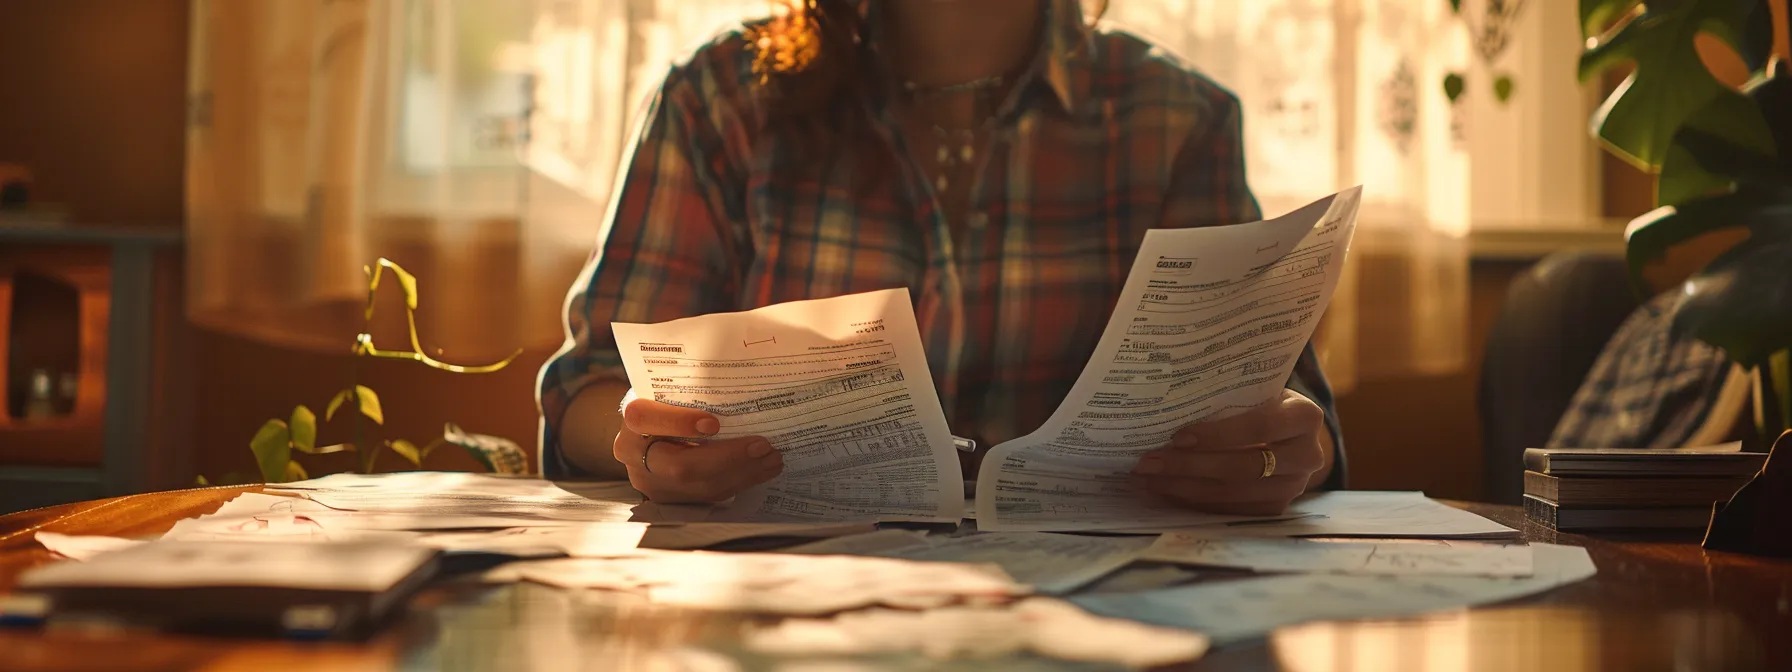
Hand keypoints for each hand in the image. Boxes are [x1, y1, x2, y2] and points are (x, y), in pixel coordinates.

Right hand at [613, 396, 781, 502]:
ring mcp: (650, 482)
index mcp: (633, 418)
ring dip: (741, 474)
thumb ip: (693, 389)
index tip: (714, 423)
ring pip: (698, 486)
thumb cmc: (666, 401)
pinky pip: (707, 494)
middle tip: (763, 446)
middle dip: (728, 459)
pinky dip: (737, 482)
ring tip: (771, 459)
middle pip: (679, 466)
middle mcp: (633, 454)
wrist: (649, 429)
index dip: (679, 423)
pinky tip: (760, 470)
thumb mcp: (671, 388)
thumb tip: (737, 383)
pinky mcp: (670, 498)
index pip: (646, 419)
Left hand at [1129, 389, 1326, 515]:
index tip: (1177, 437)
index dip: (1217, 435)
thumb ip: (1227, 397)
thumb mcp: (1254, 391)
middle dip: (1189, 466)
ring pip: (1233, 494)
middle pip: (1243, 467)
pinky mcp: (1276, 508)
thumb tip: (1165, 403)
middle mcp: (1308, 455)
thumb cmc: (1261, 403)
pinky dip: (1193, 502)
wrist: (1290, 432)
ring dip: (1184, 488)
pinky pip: (1230, 511)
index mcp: (1304, 416)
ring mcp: (1294, 487)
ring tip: (1147, 479)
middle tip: (1148, 462)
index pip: (1259, 427)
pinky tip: (1164, 491)